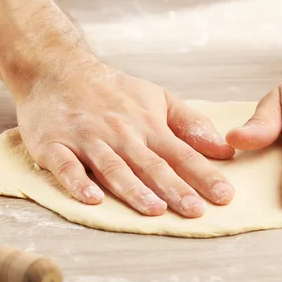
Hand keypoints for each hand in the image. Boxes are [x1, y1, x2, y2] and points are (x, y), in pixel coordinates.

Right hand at [16, 60, 234, 217]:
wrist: (58, 70)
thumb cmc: (113, 91)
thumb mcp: (157, 98)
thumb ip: (190, 125)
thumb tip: (226, 150)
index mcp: (148, 126)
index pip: (181, 154)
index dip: (203, 175)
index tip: (225, 195)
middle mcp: (121, 134)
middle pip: (151, 165)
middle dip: (175, 188)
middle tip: (196, 211)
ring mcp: (87, 140)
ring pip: (113, 167)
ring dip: (134, 189)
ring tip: (154, 210)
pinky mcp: (55, 145)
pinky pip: (66, 166)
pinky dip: (78, 182)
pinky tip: (92, 199)